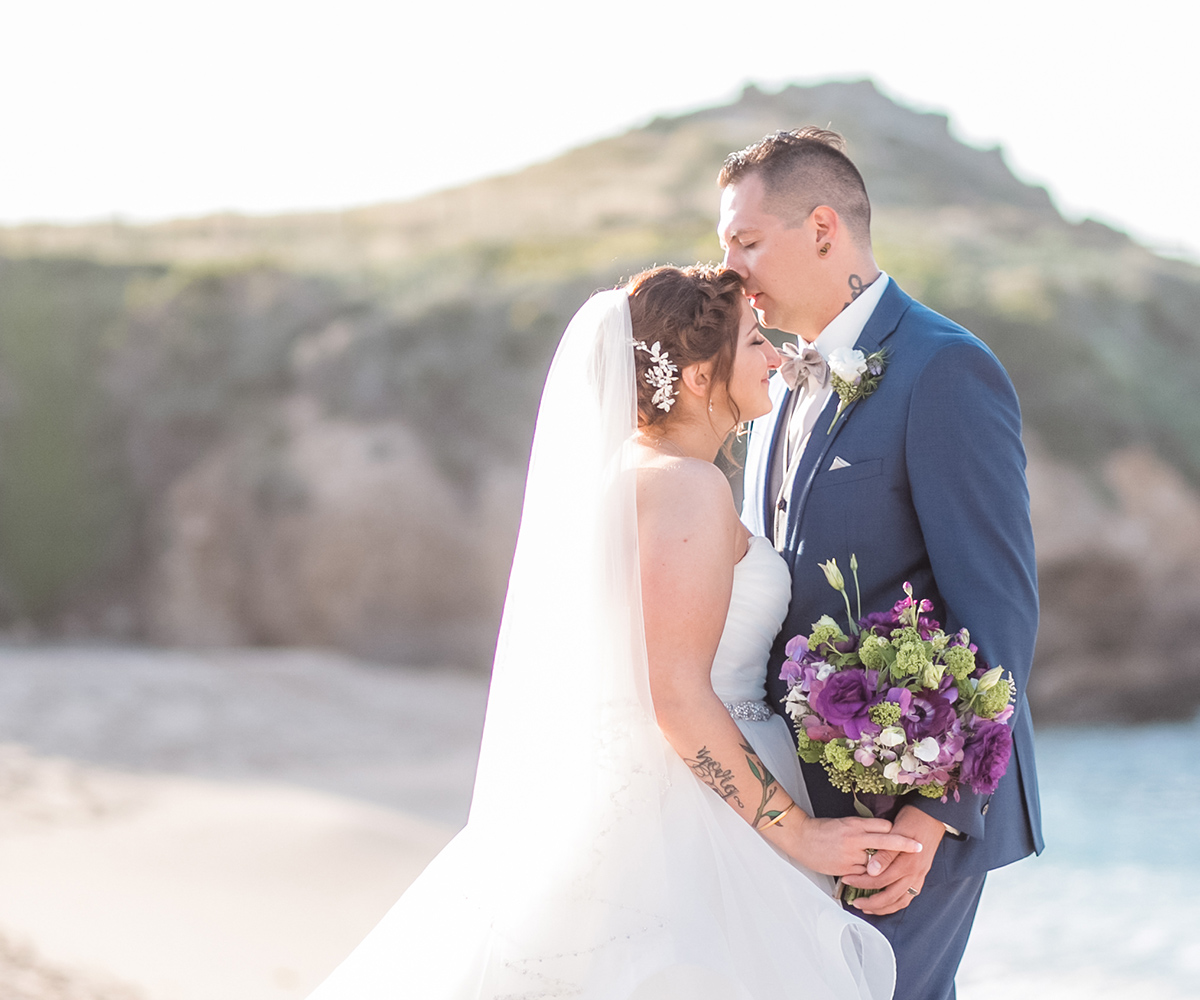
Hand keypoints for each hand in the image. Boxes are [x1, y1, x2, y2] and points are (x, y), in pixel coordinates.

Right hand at [768, 811, 922, 876]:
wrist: (801, 838)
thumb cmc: (823, 829)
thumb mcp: (845, 822)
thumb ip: (864, 828)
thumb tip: (884, 831)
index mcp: (855, 825)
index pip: (882, 827)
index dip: (894, 832)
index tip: (910, 835)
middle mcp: (854, 839)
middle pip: (884, 842)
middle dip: (903, 845)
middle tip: (919, 848)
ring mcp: (850, 856)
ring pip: (874, 863)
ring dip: (880, 865)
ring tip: (880, 863)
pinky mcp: (844, 870)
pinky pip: (863, 875)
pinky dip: (867, 874)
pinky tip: (864, 872)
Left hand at [840, 804, 944, 914]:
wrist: (933, 816)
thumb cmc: (913, 820)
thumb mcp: (896, 832)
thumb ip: (884, 853)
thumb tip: (872, 870)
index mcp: (907, 863)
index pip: (880, 880)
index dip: (861, 882)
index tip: (848, 880)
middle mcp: (915, 873)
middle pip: (890, 896)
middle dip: (871, 902)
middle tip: (856, 902)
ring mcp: (919, 876)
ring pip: (901, 901)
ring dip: (884, 907)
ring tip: (869, 907)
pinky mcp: (921, 876)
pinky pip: (909, 897)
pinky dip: (896, 903)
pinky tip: (887, 903)